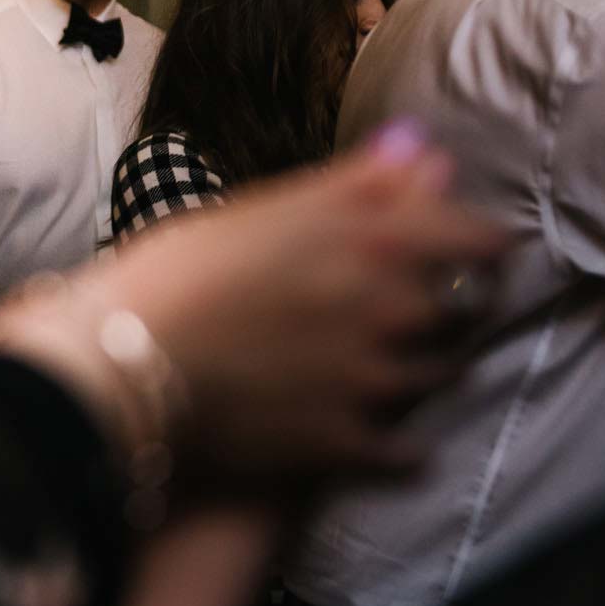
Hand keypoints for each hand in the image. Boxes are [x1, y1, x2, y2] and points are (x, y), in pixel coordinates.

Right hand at [0, 138, 506, 481]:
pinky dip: (404, 447)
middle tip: (434, 303)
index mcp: (373, 241)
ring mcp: (373, 383)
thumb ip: (354, 184)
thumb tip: (427, 151)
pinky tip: (390, 441)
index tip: (477, 247)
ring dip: (432, 369)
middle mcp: (391, 310)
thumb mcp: (261, 210)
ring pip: (442, 379)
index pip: (477, 240)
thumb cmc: (179, 271)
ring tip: (404, 363)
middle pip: (468, 311)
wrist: (123, 366)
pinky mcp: (346, 445)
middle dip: (458, 306)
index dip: (482, 242)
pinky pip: (407, 454)